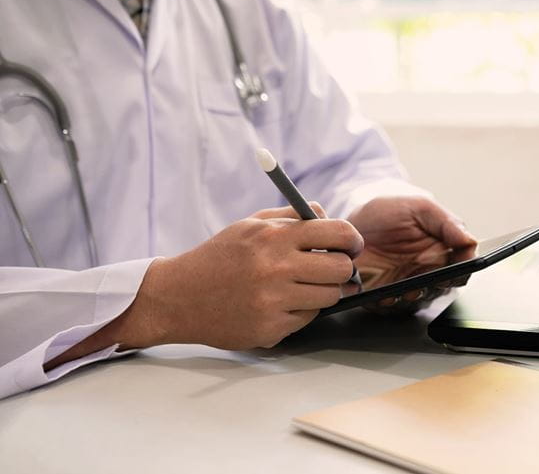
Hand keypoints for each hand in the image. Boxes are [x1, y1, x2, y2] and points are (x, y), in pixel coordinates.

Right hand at [109, 204, 362, 351]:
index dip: (352, 239)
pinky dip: (301, 310)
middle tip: (332, 267)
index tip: (352, 244)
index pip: (337, 233)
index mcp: (274, 237)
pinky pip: (308, 317)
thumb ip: (292, 216)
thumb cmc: (220, 257)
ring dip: (324, 290)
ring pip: (330, 296)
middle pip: (342, 268)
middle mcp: (276, 269)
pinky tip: (281, 302)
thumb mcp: (251, 225)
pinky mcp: (270, 329)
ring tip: (304, 284)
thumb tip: (329, 217)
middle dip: (343, 267)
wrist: (178, 297)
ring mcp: (274, 302)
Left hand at [348, 196, 476, 313]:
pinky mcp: (387, 294)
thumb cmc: (388, 211)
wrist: (354, 222)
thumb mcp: (419, 207)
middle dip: (437, 286)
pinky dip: (390, 304)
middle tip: (430, 281)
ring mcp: (408, 284)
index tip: (456, 267)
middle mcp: (429, 270)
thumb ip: (447, 223)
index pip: (463, 267)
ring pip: (421, 300)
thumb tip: (470, 241)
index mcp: (443, 250)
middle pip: (444, 288)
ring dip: (414, 298)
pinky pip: (393, 308)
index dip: (462, 270)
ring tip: (406, 290)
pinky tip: (385, 295)